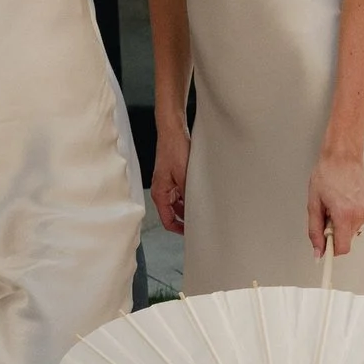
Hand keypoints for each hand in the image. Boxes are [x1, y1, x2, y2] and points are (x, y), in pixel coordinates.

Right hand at [150, 117, 189, 236]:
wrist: (173, 130)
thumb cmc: (173, 148)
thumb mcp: (184, 175)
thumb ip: (188, 195)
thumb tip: (195, 210)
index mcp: (160, 193)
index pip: (167, 221)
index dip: (180, 229)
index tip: (192, 233)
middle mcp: (162, 190)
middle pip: (173, 213)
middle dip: (186, 219)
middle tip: (201, 222)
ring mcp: (168, 183)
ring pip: (178, 203)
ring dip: (189, 207)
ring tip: (203, 209)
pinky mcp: (174, 176)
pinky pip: (181, 193)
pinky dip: (189, 196)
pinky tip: (200, 195)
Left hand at [307, 147, 363, 258]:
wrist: (343, 156)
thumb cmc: (327, 174)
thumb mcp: (314, 204)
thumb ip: (315, 230)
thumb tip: (318, 250)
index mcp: (343, 214)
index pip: (342, 247)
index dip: (332, 250)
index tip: (326, 252)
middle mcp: (359, 214)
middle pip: (347, 239)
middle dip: (335, 233)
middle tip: (328, 215)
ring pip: (353, 230)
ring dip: (343, 223)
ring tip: (337, 204)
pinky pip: (359, 221)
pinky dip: (351, 216)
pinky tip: (346, 201)